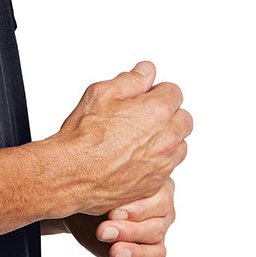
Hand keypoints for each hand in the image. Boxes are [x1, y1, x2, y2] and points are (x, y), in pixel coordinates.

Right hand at [48, 62, 191, 216]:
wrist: (72, 173)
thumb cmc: (84, 137)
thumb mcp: (102, 93)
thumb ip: (131, 80)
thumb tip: (146, 71)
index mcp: (158, 111)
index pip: (174, 92)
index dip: (157, 92)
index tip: (146, 96)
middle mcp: (167, 138)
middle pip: (183, 119)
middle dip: (167, 115)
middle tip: (143, 117)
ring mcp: (164, 163)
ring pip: (179, 146)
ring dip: (166, 140)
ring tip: (139, 140)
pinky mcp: (156, 184)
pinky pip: (168, 171)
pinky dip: (158, 165)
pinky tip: (137, 161)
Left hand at [63, 177, 176, 256]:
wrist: (79, 207)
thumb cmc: (98, 190)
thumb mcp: (106, 184)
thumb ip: (117, 185)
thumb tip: (114, 198)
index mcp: (160, 192)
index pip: (161, 205)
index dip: (138, 211)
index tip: (112, 213)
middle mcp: (162, 218)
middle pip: (157, 230)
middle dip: (129, 232)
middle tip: (103, 232)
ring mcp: (154, 242)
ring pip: (156, 254)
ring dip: (134, 255)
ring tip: (112, 252)